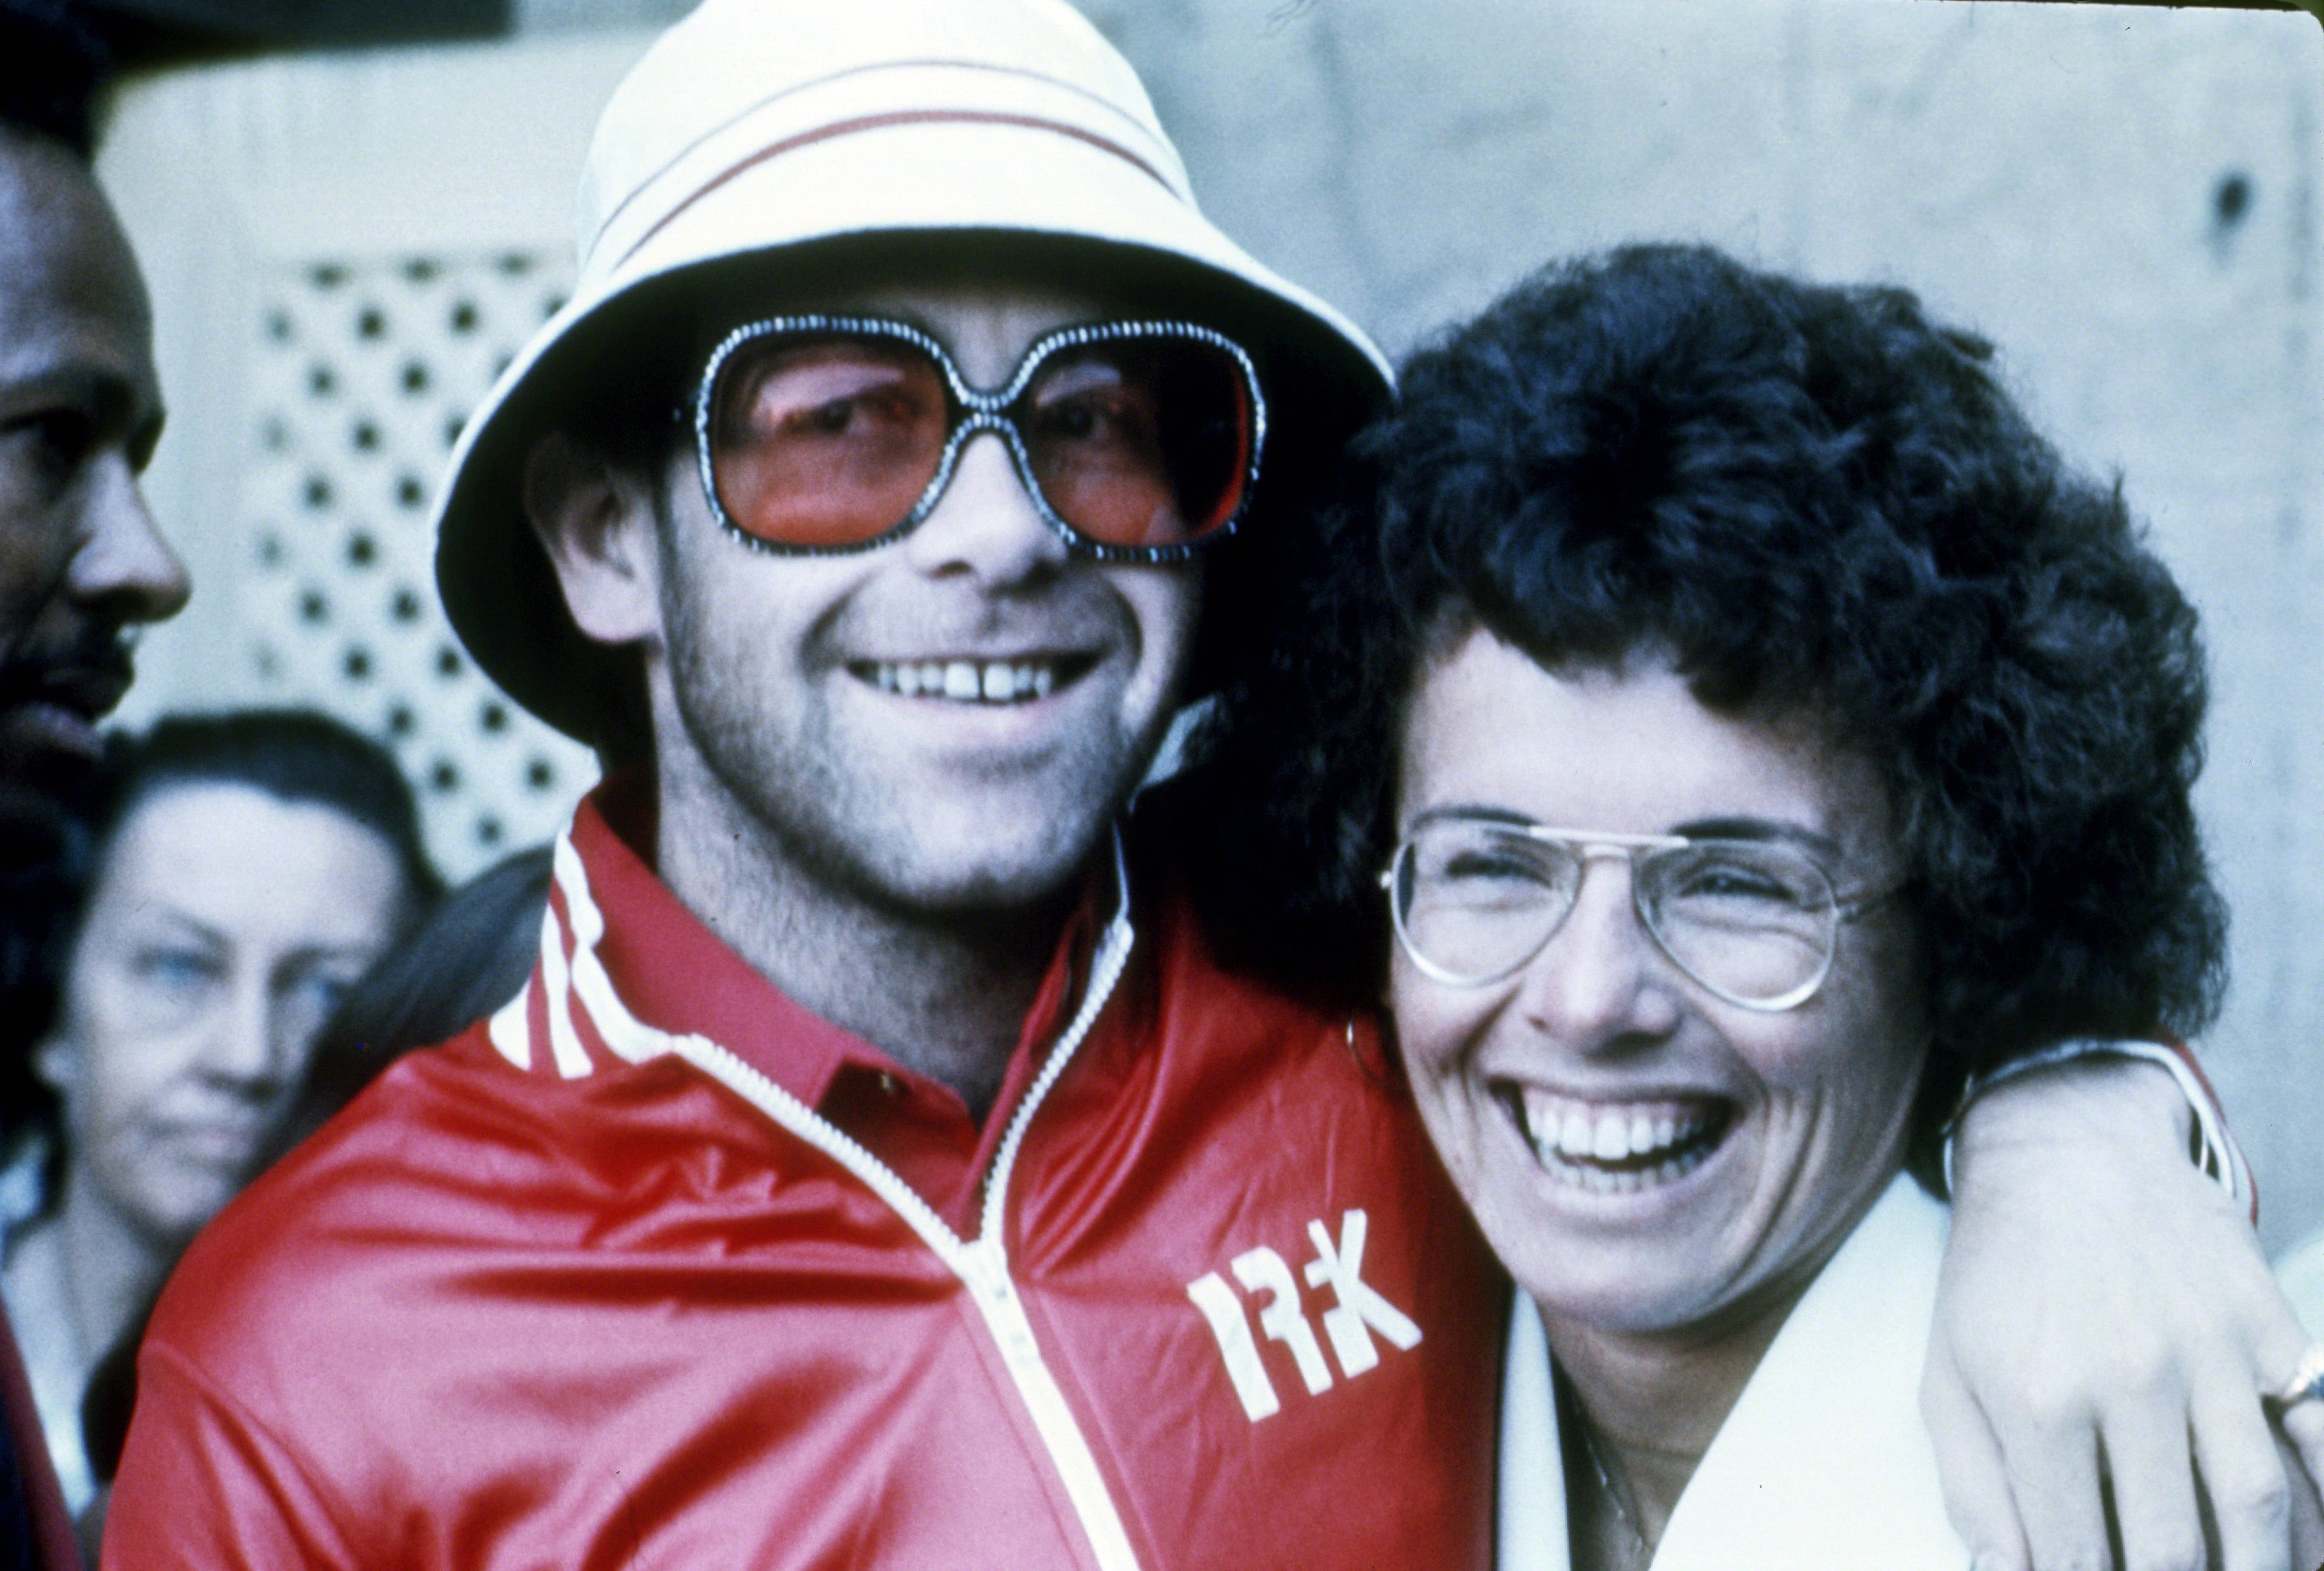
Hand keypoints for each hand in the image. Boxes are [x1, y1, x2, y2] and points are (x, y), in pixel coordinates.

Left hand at [1926, 1054, 2323, 1570]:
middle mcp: (2129, 1378)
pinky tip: (2309, 1532)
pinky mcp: (2264, 1323)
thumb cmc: (1997, 1273)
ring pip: (2259, 1501)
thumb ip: (1975, 1488)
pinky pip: (2315, 1428)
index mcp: (2039, 1398)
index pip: (2074, 1554)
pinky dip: (2322, 1492)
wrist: (2067, 1149)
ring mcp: (2207, 1349)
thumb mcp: (1949, 1372)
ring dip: (2264, 1566)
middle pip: (2175, 1547)